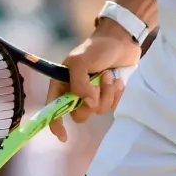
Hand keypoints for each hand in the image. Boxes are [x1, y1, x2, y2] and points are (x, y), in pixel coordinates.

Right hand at [45, 20, 141, 141]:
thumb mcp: (81, 61)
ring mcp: (93, 93)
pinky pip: (111, 106)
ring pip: (98, 110)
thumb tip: (88, 102)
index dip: (55, 124)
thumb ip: (79, 84)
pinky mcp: (108, 94)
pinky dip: (116, 94)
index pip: (54, 107)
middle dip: (90, 103)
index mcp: (63, 82)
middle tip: (96, 87)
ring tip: (109, 75)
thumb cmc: (97, 48)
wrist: (121, 39)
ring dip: (106, 94)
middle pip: (79, 113)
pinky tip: (117, 80)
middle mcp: (76, 90)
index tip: (63, 136)